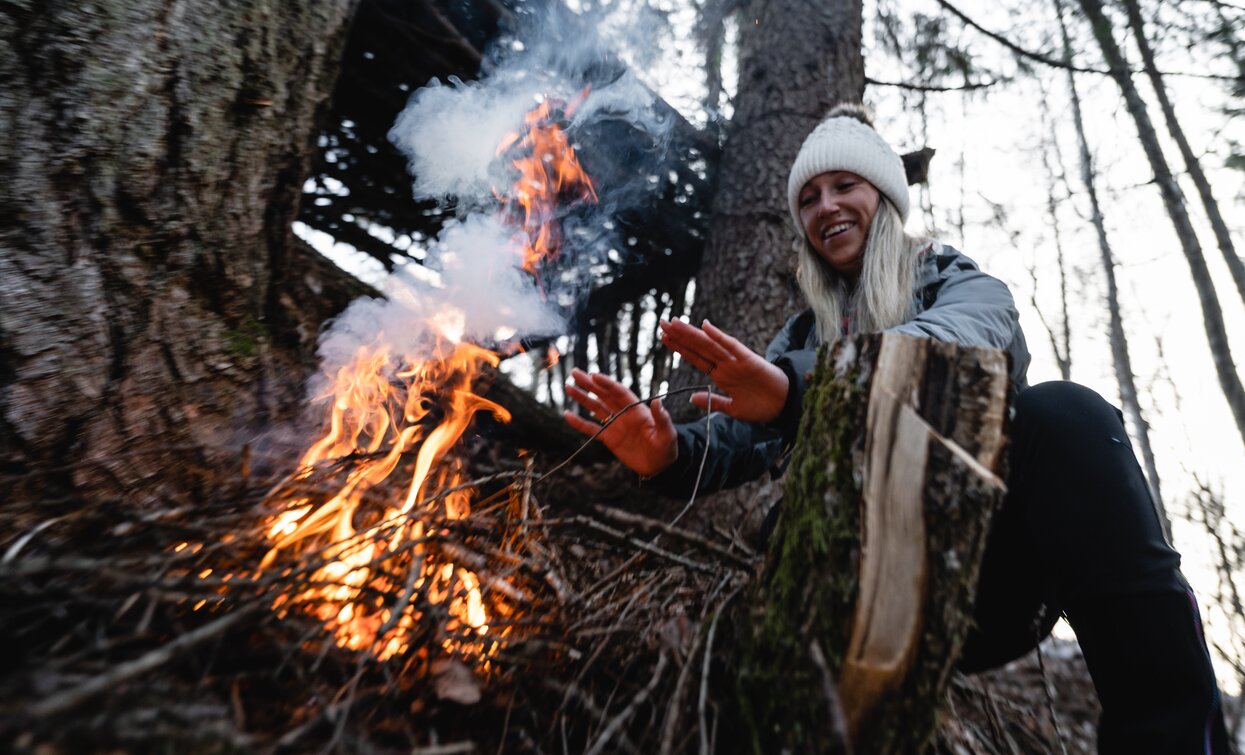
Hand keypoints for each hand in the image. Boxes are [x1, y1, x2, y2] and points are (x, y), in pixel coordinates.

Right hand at [563, 368, 678, 477]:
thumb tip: (657, 401)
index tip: (594, 376)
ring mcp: (615, 425)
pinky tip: (567, 415)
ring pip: (595, 407)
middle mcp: (624, 414)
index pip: (619, 392)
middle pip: (604, 395)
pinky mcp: (609, 438)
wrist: (659, 467)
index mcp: (637, 409)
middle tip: (575, 372)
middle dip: (590, 383)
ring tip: (568, 387)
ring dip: (582, 398)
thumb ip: (662, 418)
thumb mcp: (667, 434)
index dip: (607, 384)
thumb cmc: (667, 448)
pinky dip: (579, 422)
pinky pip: (591, 429)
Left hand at [658, 319, 788, 422]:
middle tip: (662, 323)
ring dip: (692, 333)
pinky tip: (706, 326)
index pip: (696, 358)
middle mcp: (725, 364)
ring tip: (674, 323)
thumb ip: (713, 402)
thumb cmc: (761, 407)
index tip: (664, 338)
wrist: (785, 406)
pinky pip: (732, 346)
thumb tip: (691, 397)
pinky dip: (719, 336)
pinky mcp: (749, 360)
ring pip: (709, 344)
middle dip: (680, 335)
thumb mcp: (732, 409)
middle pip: (698, 347)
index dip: (680, 348)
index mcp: (721, 375)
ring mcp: (736, 361)